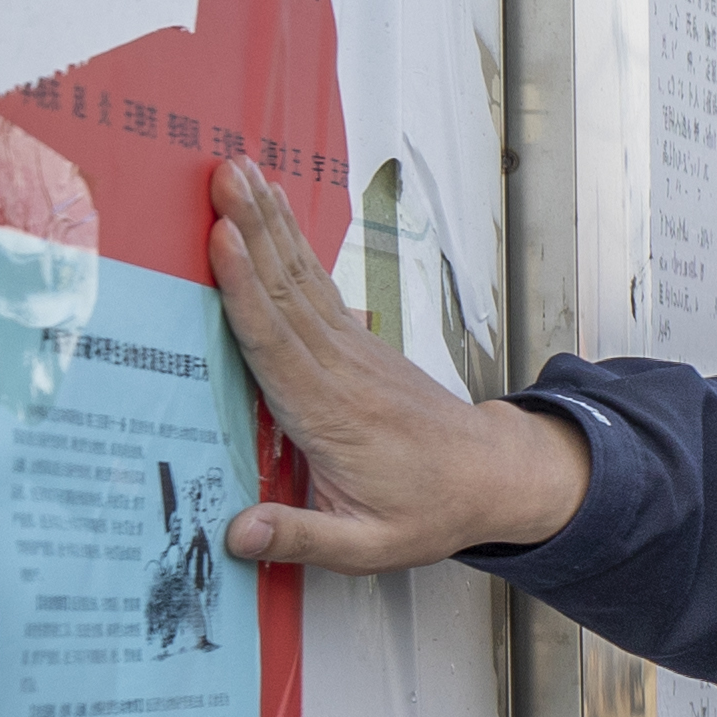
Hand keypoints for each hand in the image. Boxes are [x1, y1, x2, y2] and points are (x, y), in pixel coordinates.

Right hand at [207, 157, 587, 571]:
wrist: (494, 476)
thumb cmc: (431, 510)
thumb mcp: (371, 547)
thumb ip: (303, 539)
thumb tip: (238, 534)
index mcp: (333, 416)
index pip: (278, 346)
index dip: (245, 292)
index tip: (221, 240)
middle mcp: (340, 369)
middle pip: (285, 291)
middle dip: (251, 229)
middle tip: (221, 174)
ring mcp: (351, 349)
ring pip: (300, 276)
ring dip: (268, 221)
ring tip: (238, 169)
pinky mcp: (356, 342)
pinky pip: (314, 285)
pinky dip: (289, 243)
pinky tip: (271, 212)